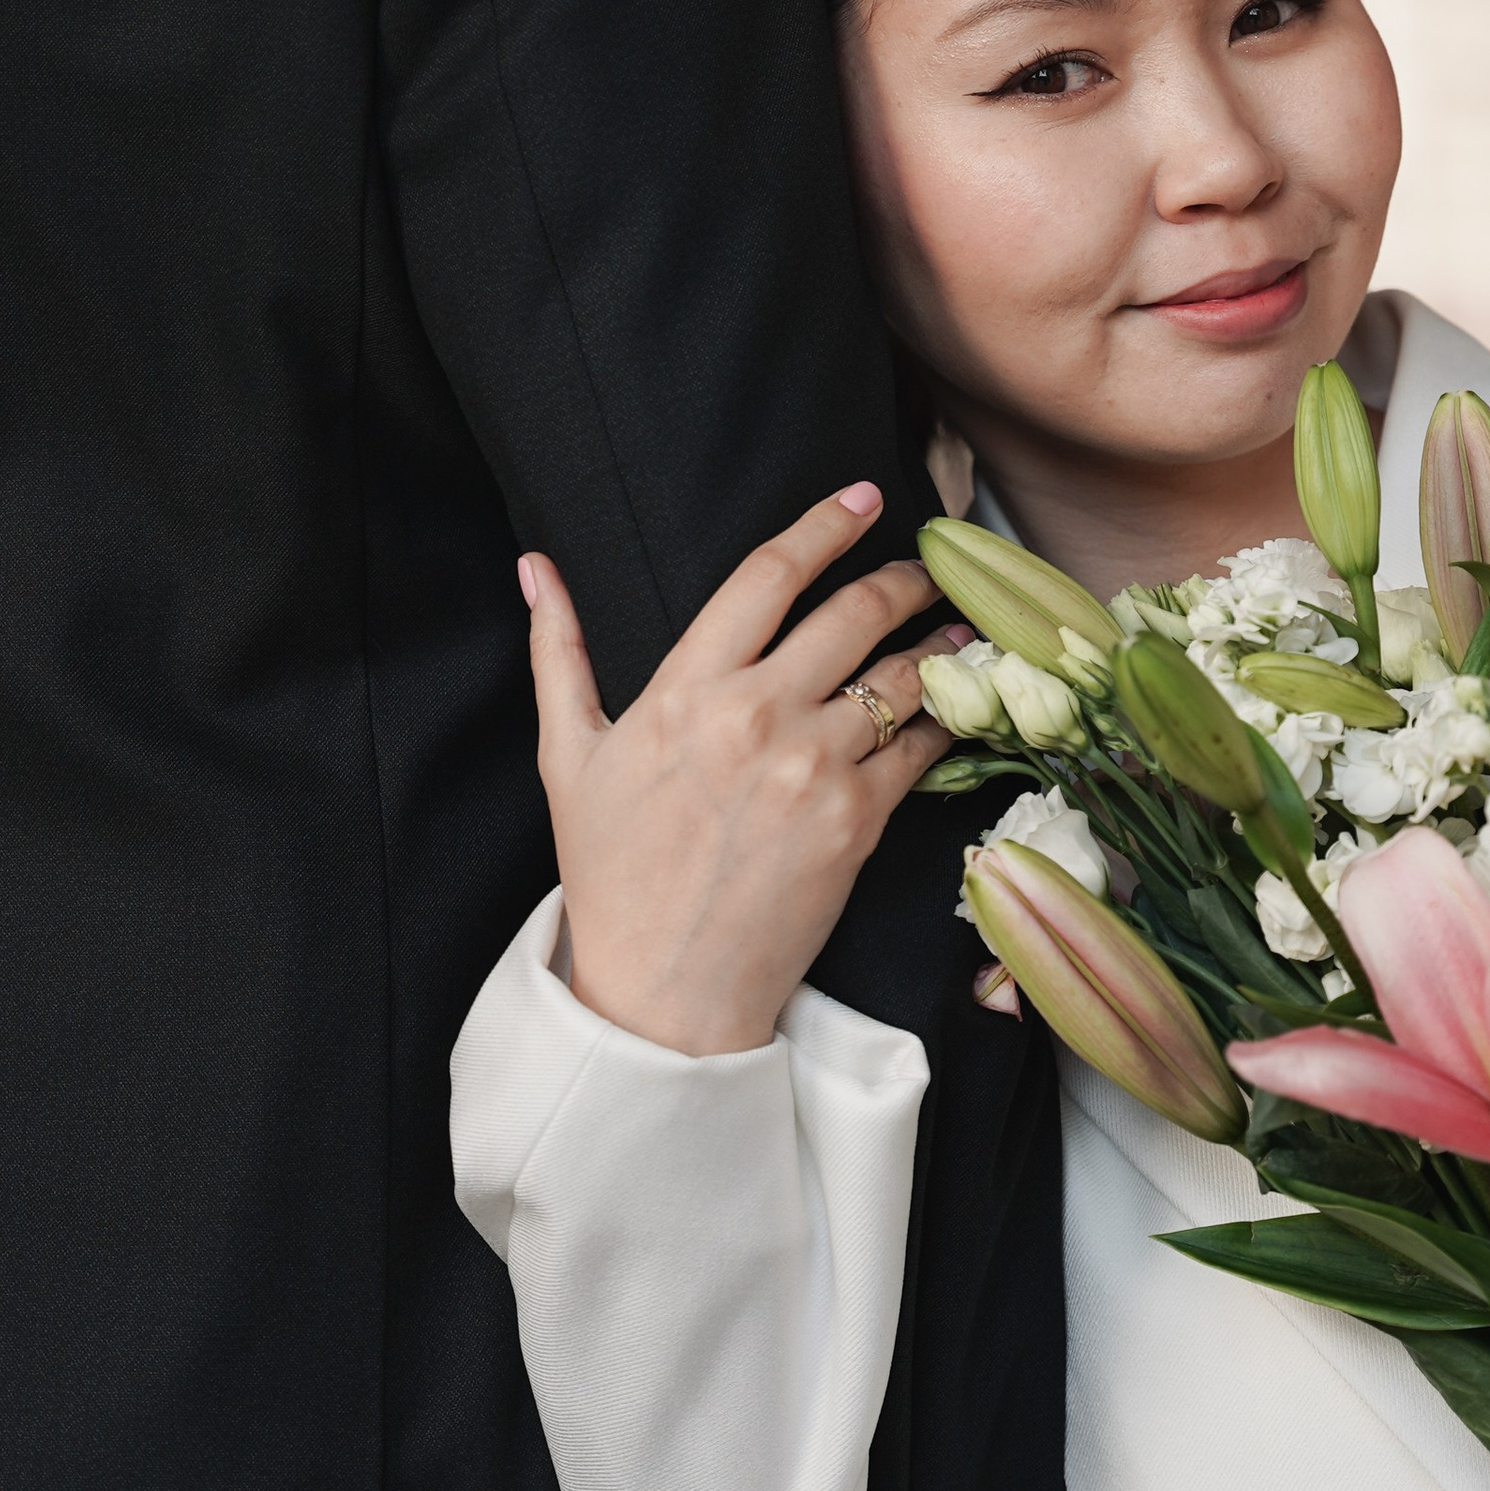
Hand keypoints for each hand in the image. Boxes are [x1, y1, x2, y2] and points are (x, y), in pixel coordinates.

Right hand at [521, 484, 953, 1056]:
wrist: (663, 992)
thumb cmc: (611, 874)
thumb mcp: (568, 757)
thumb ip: (558, 653)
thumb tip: (533, 567)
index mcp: (686, 689)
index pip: (768, 574)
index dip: (823, 524)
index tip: (862, 498)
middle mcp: (756, 716)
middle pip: (853, 612)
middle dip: (900, 578)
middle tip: (925, 566)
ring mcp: (813, 769)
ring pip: (899, 677)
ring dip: (938, 643)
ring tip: (955, 629)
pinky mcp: (859, 823)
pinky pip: (919, 750)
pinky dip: (943, 721)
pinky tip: (955, 706)